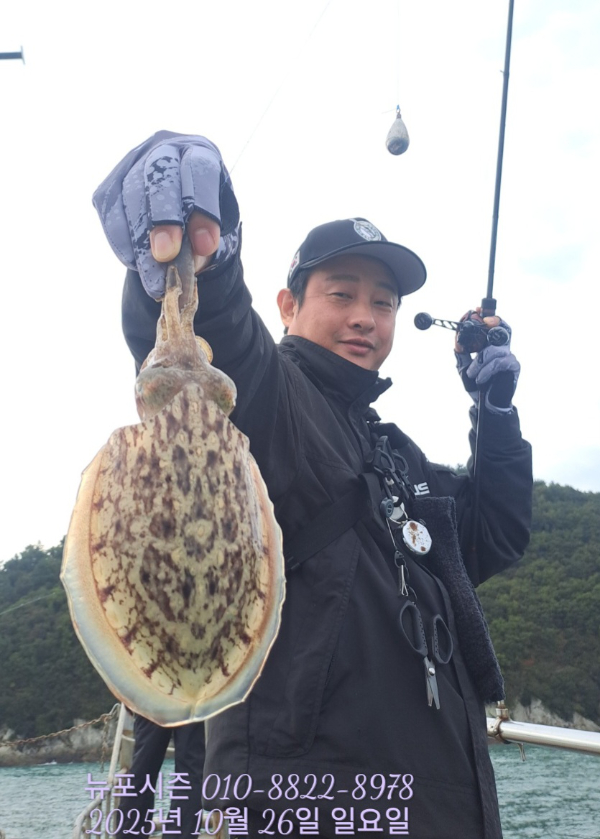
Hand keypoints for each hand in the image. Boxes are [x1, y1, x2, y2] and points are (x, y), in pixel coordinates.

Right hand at [93, 131, 239, 297]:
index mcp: (200, 152)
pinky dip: (123, 244)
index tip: (205, 246)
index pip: (200, 172)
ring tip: (154, 280)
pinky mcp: (108, 187)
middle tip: (166, 255)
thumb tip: (188, 262)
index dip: (202, 209)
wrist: (178, 208)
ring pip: (130, 198)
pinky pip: (111, 215)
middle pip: (159, 177)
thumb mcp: (217, 226)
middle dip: (163, 219)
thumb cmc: (203, 216)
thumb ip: (207, 240)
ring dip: (141, 243)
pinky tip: (136, 264)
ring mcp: (131, 165)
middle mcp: (163, 150)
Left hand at [455, 309, 519, 410]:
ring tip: (471, 374)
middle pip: (503, 328)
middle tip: (485, 321)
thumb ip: (461, 353)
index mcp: (490, 345)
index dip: (488, 316)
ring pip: (495, 349)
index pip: (493, 326)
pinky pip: (499, 362)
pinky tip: (480, 378)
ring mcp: (509, 356)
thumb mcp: (463, 367)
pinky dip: (487, 370)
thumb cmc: (477, 384)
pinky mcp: (513, 367)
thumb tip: (457, 339)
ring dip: (479, 361)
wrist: (485, 404)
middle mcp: (502, 348)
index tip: (477, 310)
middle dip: (494, 322)